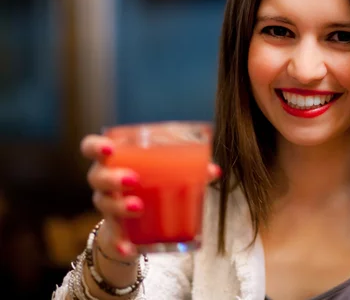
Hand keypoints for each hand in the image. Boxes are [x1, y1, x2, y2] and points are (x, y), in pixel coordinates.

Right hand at [81, 134, 220, 257]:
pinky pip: (113, 238)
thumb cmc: (149, 187)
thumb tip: (214, 170)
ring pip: (104, 204)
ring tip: (139, 207)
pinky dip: (121, 243)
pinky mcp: (113, 231)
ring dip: (120, 206)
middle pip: (97, 177)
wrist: (135, 225)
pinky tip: (129, 247)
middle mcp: (104, 183)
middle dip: (112, 178)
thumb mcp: (163, 175)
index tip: (109, 148)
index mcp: (114, 161)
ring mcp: (106, 206)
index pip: (91, 147)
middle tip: (134, 179)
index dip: (95, 146)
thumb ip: (187, 169)